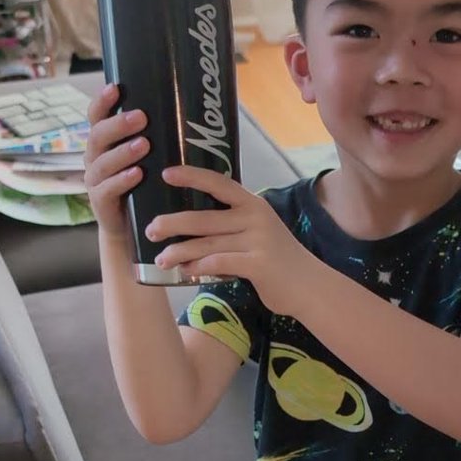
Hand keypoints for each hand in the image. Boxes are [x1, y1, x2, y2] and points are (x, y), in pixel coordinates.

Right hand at [83, 83, 147, 240]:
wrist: (132, 227)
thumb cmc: (143, 185)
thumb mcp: (148, 159)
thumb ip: (156, 139)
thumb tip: (189, 113)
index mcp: (104, 143)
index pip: (96, 117)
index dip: (102, 102)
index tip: (115, 87)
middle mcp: (95, 158)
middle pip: (98, 136)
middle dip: (119, 125)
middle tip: (142, 118)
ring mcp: (95, 180)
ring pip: (102, 162)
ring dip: (123, 152)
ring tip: (144, 144)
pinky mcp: (100, 202)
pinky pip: (107, 189)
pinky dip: (122, 181)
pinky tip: (137, 174)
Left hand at [146, 166, 318, 315]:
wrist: (310, 287)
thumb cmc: (278, 261)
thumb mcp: (259, 232)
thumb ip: (233, 225)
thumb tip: (191, 225)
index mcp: (253, 205)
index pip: (219, 183)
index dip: (192, 176)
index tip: (166, 173)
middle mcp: (255, 218)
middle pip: (204, 218)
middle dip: (173, 223)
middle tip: (151, 229)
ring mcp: (258, 240)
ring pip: (206, 243)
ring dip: (179, 251)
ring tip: (161, 258)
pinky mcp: (258, 264)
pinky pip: (218, 263)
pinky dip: (198, 267)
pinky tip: (185, 271)